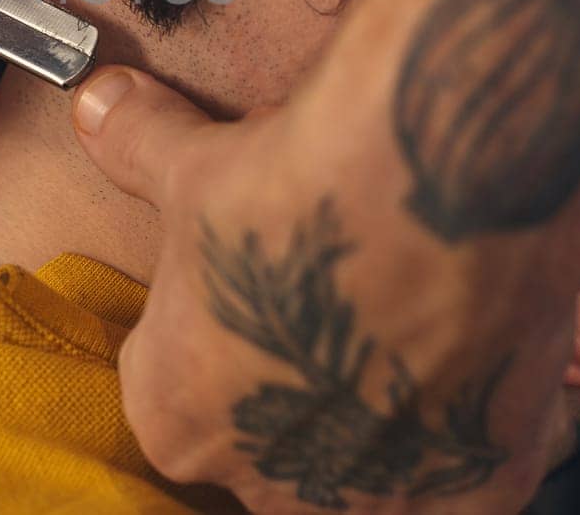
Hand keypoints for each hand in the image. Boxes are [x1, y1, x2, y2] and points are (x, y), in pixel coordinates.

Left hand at [70, 67, 571, 512]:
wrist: (439, 190)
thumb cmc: (296, 192)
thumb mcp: (190, 164)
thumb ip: (136, 145)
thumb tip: (98, 103)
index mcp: (175, 419)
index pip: (181, 386)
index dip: (222, 321)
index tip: (264, 271)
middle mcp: (263, 484)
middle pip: (275, 433)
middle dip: (304, 366)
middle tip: (340, 284)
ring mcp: (373, 500)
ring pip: (372, 459)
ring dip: (388, 398)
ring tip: (415, 305)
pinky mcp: (479, 492)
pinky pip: (471, 467)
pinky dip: (480, 413)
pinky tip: (482, 339)